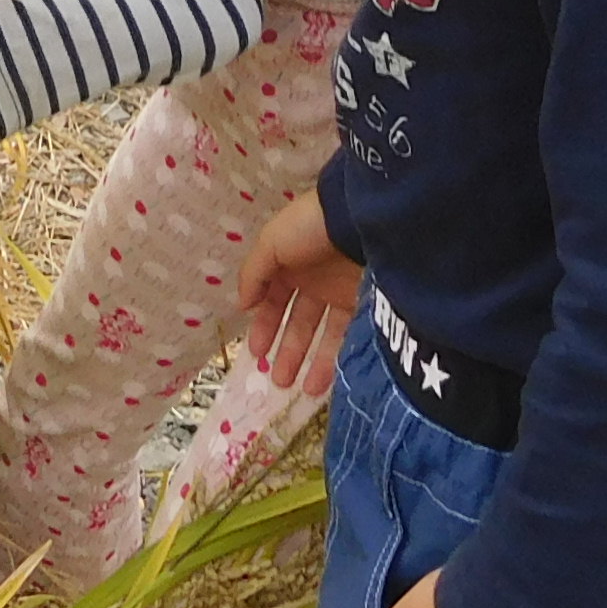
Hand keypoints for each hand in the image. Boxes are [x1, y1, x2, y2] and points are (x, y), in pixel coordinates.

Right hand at [234, 188, 362, 396]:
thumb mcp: (270, 244)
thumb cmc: (311, 226)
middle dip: (288, 351)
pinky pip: (347, 335)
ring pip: (324, 333)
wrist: (362, 216)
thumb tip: (242, 304)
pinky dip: (335, 357)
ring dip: (311, 361)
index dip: (264, 326)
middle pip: (298, 321)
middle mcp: (314, 279)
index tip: (256, 353)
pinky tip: (324, 379)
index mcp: (288, 263)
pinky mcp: (364, 301)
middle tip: (278, 381)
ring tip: (303, 391)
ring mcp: (340, 291)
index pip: (273, 300)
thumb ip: (253, 275)